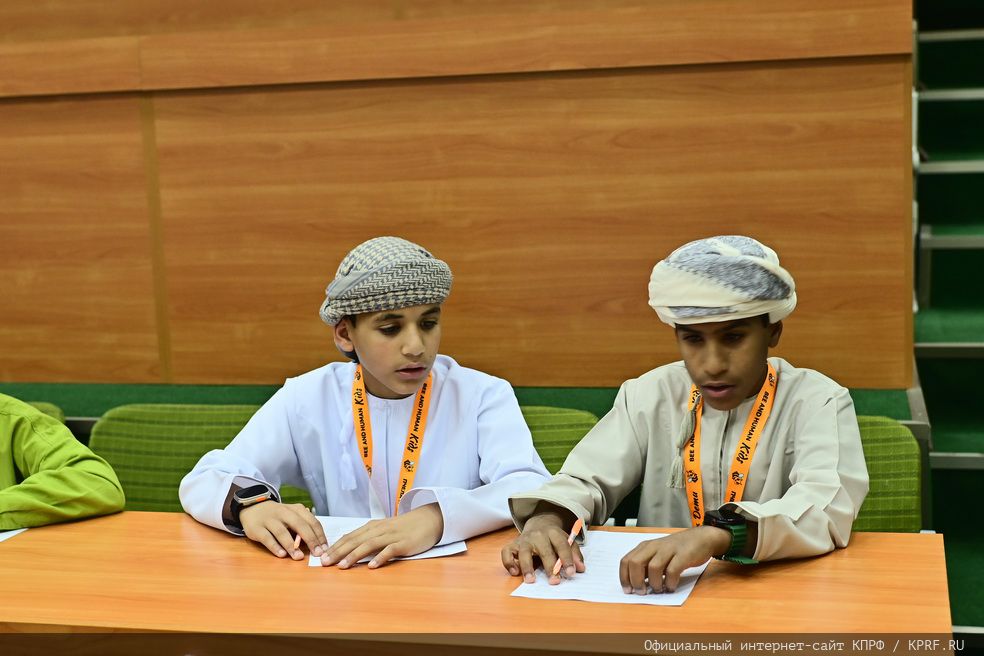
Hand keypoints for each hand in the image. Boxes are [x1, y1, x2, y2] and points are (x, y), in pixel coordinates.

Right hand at [239, 501, 328, 559]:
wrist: (254, 507)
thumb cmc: (279, 516)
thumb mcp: (293, 515)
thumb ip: (304, 525)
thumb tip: (319, 542)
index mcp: (296, 509)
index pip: (311, 521)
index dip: (319, 535)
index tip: (325, 548)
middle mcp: (284, 513)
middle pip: (299, 525)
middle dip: (310, 539)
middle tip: (317, 553)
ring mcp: (269, 520)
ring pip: (282, 532)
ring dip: (292, 546)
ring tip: (299, 557)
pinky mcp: (256, 529)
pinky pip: (267, 538)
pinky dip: (275, 547)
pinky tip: (282, 555)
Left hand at [320, 503, 444, 568]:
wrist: (428, 520)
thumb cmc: (403, 528)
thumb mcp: (383, 530)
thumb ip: (368, 538)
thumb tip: (348, 549)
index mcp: (372, 527)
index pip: (349, 536)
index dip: (335, 546)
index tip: (321, 557)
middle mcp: (379, 530)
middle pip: (355, 540)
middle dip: (338, 552)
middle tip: (325, 563)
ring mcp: (391, 536)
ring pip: (369, 545)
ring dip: (354, 555)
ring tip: (342, 566)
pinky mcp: (404, 543)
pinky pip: (390, 550)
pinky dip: (380, 558)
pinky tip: (372, 566)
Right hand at [500, 510, 584, 584]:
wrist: (538, 525)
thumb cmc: (554, 539)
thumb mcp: (566, 541)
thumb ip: (574, 554)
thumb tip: (580, 569)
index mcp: (553, 533)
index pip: (562, 545)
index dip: (567, 559)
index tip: (571, 573)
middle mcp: (538, 535)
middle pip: (544, 550)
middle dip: (550, 567)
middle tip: (554, 582)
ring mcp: (524, 540)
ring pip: (523, 552)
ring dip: (527, 567)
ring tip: (531, 580)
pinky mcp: (512, 545)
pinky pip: (506, 553)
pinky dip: (509, 562)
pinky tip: (515, 572)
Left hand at [618, 525, 729, 594]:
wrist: (702, 538)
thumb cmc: (677, 550)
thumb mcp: (657, 555)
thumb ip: (646, 567)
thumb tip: (636, 585)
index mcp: (645, 547)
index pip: (626, 561)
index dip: (624, 577)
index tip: (628, 591)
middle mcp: (654, 546)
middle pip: (635, 563)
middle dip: (636, 581)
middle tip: (643, 592)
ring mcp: (668, 549)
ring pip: (653, 567)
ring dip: (654, 583)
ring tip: (659, 590)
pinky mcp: (683, 555)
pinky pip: (672, 571)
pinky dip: (670, 583)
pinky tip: (671, 587)